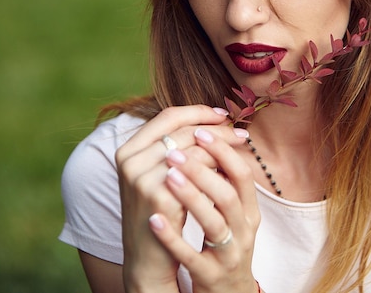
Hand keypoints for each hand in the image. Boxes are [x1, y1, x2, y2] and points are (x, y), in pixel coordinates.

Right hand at [115, 105, 248, 291]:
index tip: (224, 116)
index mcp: (128, 149)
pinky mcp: (158, 196)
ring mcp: (141, 177)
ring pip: (193, 149)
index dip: (198, 112)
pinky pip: (198, 172)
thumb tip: (216, 121)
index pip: (167, 116)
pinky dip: (218, 169)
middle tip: (242, 134)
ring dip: (221, 149)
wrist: (148, 259)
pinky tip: (232, 172)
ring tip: (241, 151)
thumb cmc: (160, 213)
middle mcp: (130, 160)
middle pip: (183, 130)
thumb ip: (176, 148)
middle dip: (217, 131)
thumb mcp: (161, 175)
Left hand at [149, 127, 260, 292]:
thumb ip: (225, 181)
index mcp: (249, 212)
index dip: (223, 150)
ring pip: (214, 223)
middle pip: (228, 195)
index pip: (242, 175)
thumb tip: (210, 136)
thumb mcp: (232, 214)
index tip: (200, 131)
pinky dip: (172, 237)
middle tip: (175, 150)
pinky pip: (191, 256)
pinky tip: (154, 220)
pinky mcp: (210, 275)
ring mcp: (228, 255)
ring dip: (191, 197)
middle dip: (202, 169)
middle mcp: (243, 231)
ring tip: (167, 176)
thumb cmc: (224, 245)